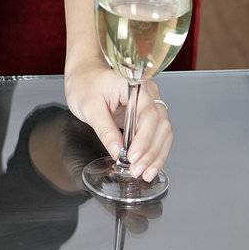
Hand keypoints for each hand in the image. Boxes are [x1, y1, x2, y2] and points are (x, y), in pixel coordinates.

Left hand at [64, 58, 172, 182]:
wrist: (85, 75)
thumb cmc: (85, 84)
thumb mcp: (89, 107)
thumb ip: (105, 130)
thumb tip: (117, 152)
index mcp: (135, 85)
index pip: (148, 114)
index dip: (143, 138)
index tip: (133, 156)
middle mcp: (148, 94)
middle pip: (160, 125)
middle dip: (151, 151)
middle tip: (137, 170)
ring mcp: (150, 104)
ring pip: (163, 132)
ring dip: (156, 155)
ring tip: (144, 173)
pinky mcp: (146, 116)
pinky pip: (157, 134)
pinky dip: (154, 152)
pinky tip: (149, 166)